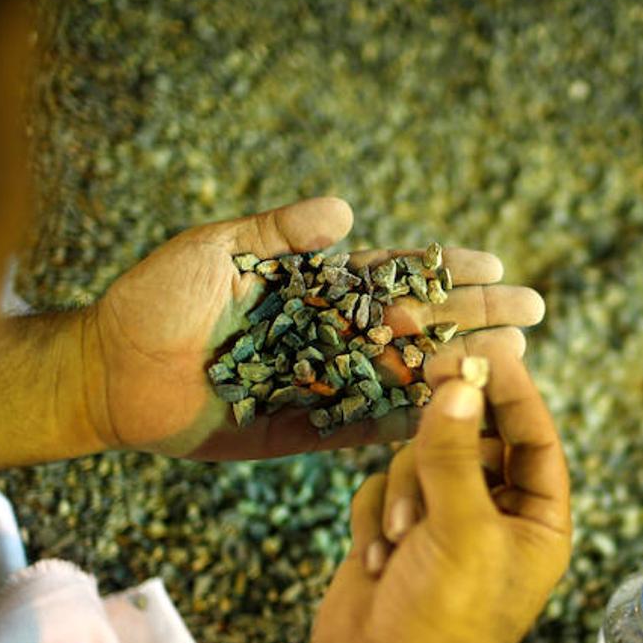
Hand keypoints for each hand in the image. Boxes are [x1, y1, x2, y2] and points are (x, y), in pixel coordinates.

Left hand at [84, 197, 544, 458]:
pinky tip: (453, 419)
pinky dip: (409, 423)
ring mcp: (323, 381)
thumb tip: (348, 213)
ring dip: (456, 369)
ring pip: (404, 376)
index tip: (494, 267)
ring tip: (512, 365)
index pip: (395, 273)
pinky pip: (366, 426)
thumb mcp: (213, 253)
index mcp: (315, 284)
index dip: (445, 270)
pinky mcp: (305, 429)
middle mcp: (330, 331)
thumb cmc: (155, 302)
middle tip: (533, 316)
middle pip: (417, 323)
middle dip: (474, 318)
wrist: (110, 375)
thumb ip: (278, 234)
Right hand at [301, 353, 569, 642]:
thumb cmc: (445, 623)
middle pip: (473, 440)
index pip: (535, 440)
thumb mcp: (462, 531)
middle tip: (430, 376)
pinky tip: (377, 560)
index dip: (515, 394)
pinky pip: (381, 490)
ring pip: (420, 459)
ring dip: (405, 492)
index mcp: (538, 523)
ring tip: (401, 540)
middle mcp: (494, 519)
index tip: (490, 348)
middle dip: (446, 436)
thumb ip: (454, 453)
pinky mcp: (392, 535)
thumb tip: (459, 385)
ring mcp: (440, 526)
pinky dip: (375, 517)